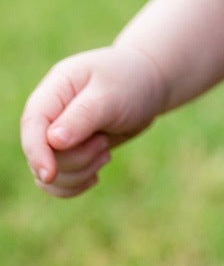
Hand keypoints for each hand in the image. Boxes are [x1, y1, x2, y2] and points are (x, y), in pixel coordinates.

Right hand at [20, 44, 169, 198]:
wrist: (149, 84)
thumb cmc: (132, 82)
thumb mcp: (112, 95)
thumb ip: (83, 116)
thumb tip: (53, 140)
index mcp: (56, 88)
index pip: (32, 123)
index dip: (36, 151)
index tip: (50, 174)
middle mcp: (50, 113)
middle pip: (41, 154)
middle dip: (75, 160)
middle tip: (103, 143)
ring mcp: (57, 134)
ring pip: (49, 173)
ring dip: (80, 172)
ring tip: (105, 151)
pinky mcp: (69, 151)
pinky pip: (59, 181)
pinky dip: (76, 183)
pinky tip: (97, 171)